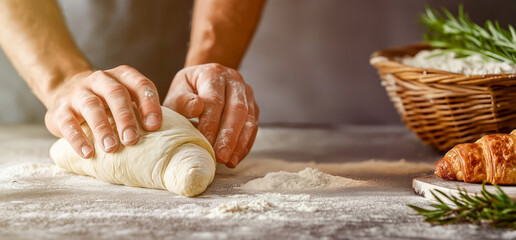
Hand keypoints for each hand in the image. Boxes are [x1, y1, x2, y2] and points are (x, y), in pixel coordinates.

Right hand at [44, 65, 162, 157]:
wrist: (65, 90)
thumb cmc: (107, 102)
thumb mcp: (125, 99)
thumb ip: (141, 111)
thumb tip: (169, 138)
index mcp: (122, 76)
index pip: (140, 84)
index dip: (149, 103)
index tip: (154, 125)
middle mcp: (100, 80)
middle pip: (116, 94)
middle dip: (126, 117)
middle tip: (132, 139)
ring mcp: (78, 93)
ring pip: (91, 106)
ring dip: (102, 127)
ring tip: (111, 148)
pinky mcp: (59, 109)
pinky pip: (67, 122)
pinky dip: (78, 138)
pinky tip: (88, 153)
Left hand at [163, 63, 258, 167]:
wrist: (202, 81)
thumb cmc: (187, 92)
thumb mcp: (177, 93)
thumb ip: (182, 101)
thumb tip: (196, 108)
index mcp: (213, 73)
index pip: (214, 100)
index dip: (210, 123)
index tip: (204, 143)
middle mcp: (234, 80)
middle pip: (236, 109)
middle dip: (229, 136)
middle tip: (221, 157)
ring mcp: (246, 93)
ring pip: (249, 119)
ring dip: (240, 143)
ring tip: (229, 161)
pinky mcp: (253, 106)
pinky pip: (254, 127)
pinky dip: (245, 144)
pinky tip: (236, 158)